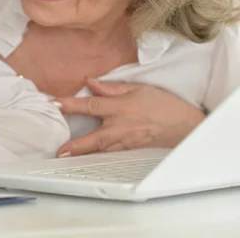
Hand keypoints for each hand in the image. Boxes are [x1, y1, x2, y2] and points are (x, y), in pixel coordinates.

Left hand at [54, 79, 205, 156]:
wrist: (186, 126)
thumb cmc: (165, 104)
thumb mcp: (138, 88)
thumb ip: (111, 87)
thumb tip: (90, 82)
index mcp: (122, 107)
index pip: (91, 105)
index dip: (71, 104)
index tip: (55, 103)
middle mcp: (122, 127)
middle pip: (94, 137)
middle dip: (76, 145)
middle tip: (59, 151)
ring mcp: (126, 141)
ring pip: (101, 149)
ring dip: (83, 152)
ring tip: (65, 155)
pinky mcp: (131, 150)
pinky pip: (110, 153)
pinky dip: (97, 156)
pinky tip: (86, 158)